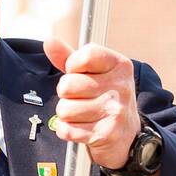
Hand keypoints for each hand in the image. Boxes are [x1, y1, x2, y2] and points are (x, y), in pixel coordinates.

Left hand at [43, 38, 141, 173]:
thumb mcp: (92, 73)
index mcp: (119, 65)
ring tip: (81, 114)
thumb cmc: (103, 97)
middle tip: (79, 98)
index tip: (78, 73)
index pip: (85, 56)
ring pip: (64, 109)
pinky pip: (66, 129)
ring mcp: (115, 111)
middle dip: (65, 94)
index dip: (72, 65)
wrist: (126, 134)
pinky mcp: (106, 134)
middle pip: (67, 86)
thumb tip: (50, 41)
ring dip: (66, 114)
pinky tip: (80, 128)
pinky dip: (66, 130)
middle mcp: (121, 86)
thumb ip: (69, 57)